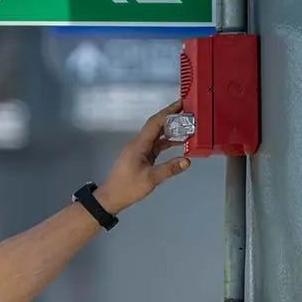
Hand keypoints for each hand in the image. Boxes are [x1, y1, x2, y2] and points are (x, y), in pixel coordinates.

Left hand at [94, 99, 191, 213]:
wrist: (111, 197)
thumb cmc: (128, 187)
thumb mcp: (150, 179)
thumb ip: (169, 169)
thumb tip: (188, 160)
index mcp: (139, 144)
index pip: (155, 123)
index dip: (168, 112)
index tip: (182, 103)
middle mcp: (139, 143)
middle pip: (157, 126)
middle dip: (172, 118)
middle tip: (190, 112)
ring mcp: (140, 149)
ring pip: (157, 136)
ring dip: (172, 131)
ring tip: (189, 126)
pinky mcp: (142, 156)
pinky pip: (156, 145)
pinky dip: (168, 142)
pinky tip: (180, 143)